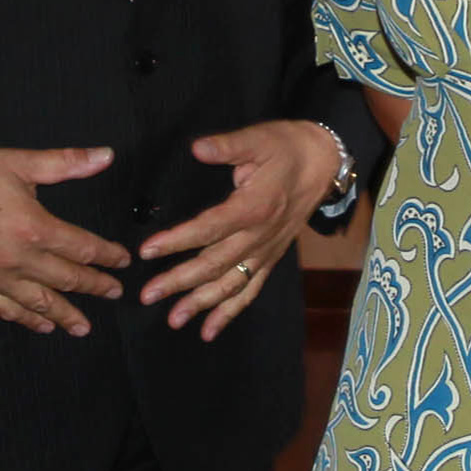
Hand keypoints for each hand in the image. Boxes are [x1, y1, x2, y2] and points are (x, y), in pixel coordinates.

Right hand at [0, 146, 128, 335]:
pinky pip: (6, 309)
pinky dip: (27, 319)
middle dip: (95, 287)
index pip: (82, 248)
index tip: (121, 261)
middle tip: (114, 293)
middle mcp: (19, 259)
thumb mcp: (18, 162)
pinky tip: (42, 325)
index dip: (106, 256)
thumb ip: (66, 163)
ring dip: (66, 315)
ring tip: (84, 327)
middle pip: (67, 279)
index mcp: (34, 227)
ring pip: (40, 302)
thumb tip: (105, 156)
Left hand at [138, 121, 340, 338]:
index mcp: (253, 207)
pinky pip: (250, 291)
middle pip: (214, 264)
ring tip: (174, 319)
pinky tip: (208, 330)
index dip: (177, 241)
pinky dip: (230, 312)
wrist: (323, 164)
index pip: (209, 228)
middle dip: (179, 281)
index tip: (148, 251)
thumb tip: (198, 148)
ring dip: (201, 304)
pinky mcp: (271, 258)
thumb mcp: (259, 139)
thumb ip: (228, 146)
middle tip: (147, 295)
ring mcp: (266, 251)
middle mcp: (259, 236)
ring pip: (230, 284)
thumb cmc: (286, 148)